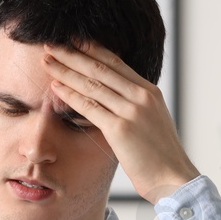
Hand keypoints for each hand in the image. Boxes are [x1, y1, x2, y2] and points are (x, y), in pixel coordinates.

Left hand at [41, 41, 198, 200]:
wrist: (174, 179)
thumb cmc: (160, 156)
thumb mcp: (151, 122)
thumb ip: (134, 107)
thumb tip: (115, 101)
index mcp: (149, 91)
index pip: (116, 63)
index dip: (91, 49)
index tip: (72, 41)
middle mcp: (141, 96)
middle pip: (100, 67)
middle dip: (72, 54)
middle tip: (51, 44)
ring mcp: (131, 111)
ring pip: (92, 84)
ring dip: (65, 71)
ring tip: (46, 61)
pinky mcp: (120, 129)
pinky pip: (90, 107)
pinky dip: (70, 96)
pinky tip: (55, 88)